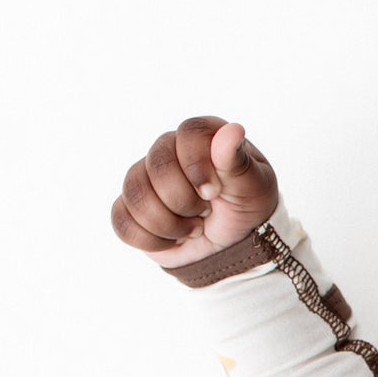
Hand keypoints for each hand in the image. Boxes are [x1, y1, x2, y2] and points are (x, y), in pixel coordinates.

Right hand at [110, 117, 278, 268]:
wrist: (235, 246)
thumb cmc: (248, 208)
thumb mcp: (254, 187)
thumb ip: (238, 161)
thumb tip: (233, 130)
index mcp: (201, 137)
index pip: (188, 134)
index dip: (197, 166)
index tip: (213, 193)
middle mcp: (168, 150)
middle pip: (158, 167)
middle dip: (187, 201)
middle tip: (207, 212)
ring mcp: (145, 177)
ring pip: (136, 196)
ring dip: (171, 224)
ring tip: (195, 228)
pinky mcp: (131, 207)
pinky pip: (123, 222)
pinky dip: (153, 240)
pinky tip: (175, 239)